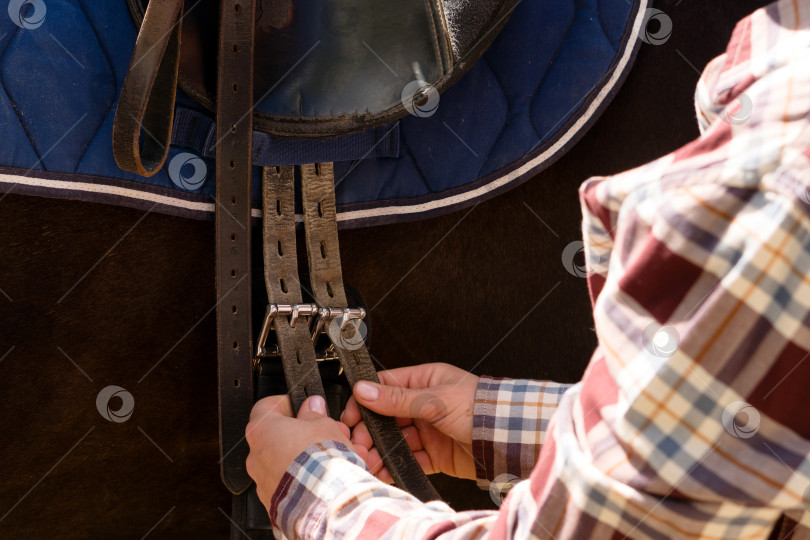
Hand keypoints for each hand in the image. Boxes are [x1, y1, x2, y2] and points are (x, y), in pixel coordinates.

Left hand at [246, 394, 351, 509]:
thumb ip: (314, 414)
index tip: (300, 405)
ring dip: (301, 457)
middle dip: (299, 433)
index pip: (265, 407)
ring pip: (282, 462)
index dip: (285, 404)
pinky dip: (302, 479)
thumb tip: (312, 407)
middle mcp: (256, 457)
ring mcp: (263, 482)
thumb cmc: (320, 462)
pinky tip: (322, 477)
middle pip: (275, 437)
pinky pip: (287, 484)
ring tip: (328, 457)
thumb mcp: (324, 425)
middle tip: (320, 432)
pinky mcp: (274, 502)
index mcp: (262, 431)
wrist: (325, 501)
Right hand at [341, 362, 478, 481]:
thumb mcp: (434, 398)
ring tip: (368, 460)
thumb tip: (365, 390)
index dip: (365, 401)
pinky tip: (385, 470)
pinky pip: (409, 459)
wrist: (508, 438)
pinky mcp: (435, 454)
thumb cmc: (480, 407)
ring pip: (395, 440)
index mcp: (425, 380)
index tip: (350, 416)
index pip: (385, 387)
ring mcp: (429, 430)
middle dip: (370, 431)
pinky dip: (395, 465)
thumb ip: (397, 398)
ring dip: (380, 450)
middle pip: (386, 417)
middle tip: (358, 443)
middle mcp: (424, 404)